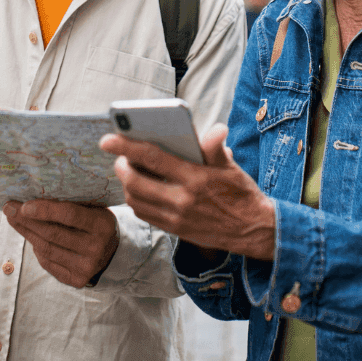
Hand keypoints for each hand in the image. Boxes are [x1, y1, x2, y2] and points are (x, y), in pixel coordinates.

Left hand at [3, 200, 119, 287]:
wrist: (113, 254)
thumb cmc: (96, 223)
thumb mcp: (94, 208)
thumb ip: (72, 203)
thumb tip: (34, 194)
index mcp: (101, 225)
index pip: (69, 215)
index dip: (45, 210)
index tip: (23, 205)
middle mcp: (95, 248)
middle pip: (52, 233)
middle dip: (26, 220)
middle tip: (9, 208)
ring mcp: (85, 267)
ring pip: (46, 248)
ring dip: (26, 233)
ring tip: (14, 219)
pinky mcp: (76, 280)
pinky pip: (48, 263)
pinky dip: (36, 249)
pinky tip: (30, 237)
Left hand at [99, 124, 275, 260]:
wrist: (253, 230)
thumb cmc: (241, 193)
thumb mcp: (231, 167)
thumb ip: (216, 148)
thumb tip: (216, 130)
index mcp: (196, 178)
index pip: (153, 158)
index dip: (127, 146)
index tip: (108, 138)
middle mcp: (183, 200)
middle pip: (135, 183)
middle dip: (120, 167)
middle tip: (119, 156)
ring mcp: (177, 218)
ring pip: (136, 200)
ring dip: (126, 184)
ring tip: (128, 170)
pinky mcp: (175, 230)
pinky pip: (145, 214)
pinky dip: (136, 200)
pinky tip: (139, 188)